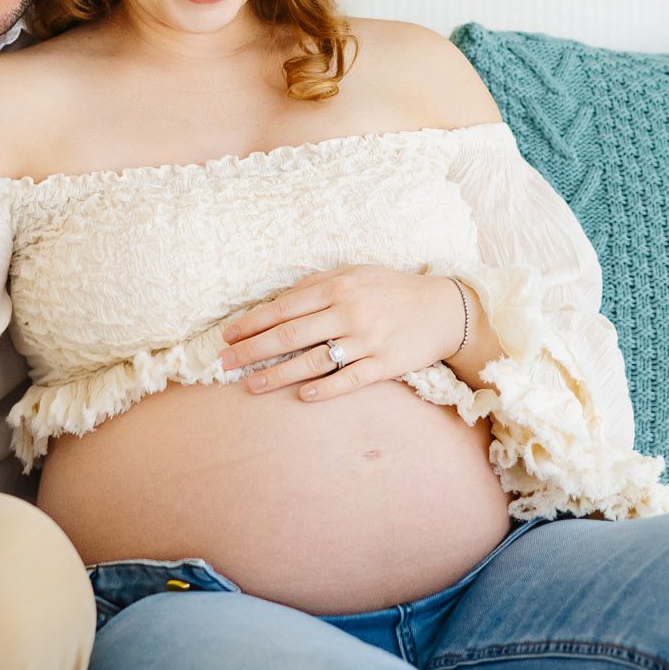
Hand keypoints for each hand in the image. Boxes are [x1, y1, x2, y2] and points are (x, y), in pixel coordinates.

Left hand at [217, 265, 480, 401]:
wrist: (443, 309)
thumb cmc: (391, 289)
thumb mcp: (354, 273)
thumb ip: (317, 284)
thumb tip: (279, 299)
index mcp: (337, 286)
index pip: (283, 308)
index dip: (251, 323)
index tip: (227, 336)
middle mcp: (349, 312)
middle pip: (290, 335)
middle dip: (253, 350)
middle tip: (225, 364)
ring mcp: (367, 340)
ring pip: (314, 360)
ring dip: (278, 374)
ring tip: (251, 385)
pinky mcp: (385, 364)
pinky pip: (349, 379)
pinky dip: (325, 388)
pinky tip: (302, 396)